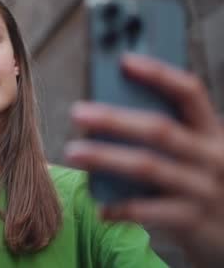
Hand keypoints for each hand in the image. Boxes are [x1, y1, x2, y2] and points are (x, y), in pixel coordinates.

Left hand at [64, 54, 223, 266]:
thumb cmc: (205, 185)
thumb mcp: (198, 155)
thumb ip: (167, 135)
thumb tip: (104, 116)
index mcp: (212, 132)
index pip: (189, 93)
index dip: (158, 74)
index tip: (123, 61)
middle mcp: (213, 156)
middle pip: (160, 129)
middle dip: (115, 118)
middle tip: (76, 111)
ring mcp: (206, 189)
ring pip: (148, 167)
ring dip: (106, 157)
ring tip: (72, 151)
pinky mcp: (196, 221)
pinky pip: (150, 211)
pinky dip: (121, 208)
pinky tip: (100, 206)